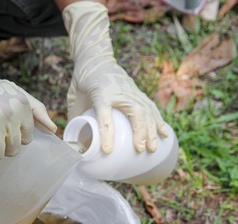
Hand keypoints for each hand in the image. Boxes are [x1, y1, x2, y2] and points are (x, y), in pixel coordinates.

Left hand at [62, 2, 166, 153]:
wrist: (96, 59)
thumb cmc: (83, 82)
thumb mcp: (73, 98)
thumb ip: (75, 118)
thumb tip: (75, 142)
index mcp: (100, 92)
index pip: (104, 114)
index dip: (106, 133)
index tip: (108, 150)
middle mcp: (118, 91)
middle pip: (134, 112)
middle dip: (140, 132)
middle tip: (140, 150)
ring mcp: (131, 90)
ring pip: (146, 110)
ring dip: (152, 129)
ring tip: (153, 148)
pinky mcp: (137, 92)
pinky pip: (151, 107)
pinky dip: (158, 121)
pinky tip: (164, 134)